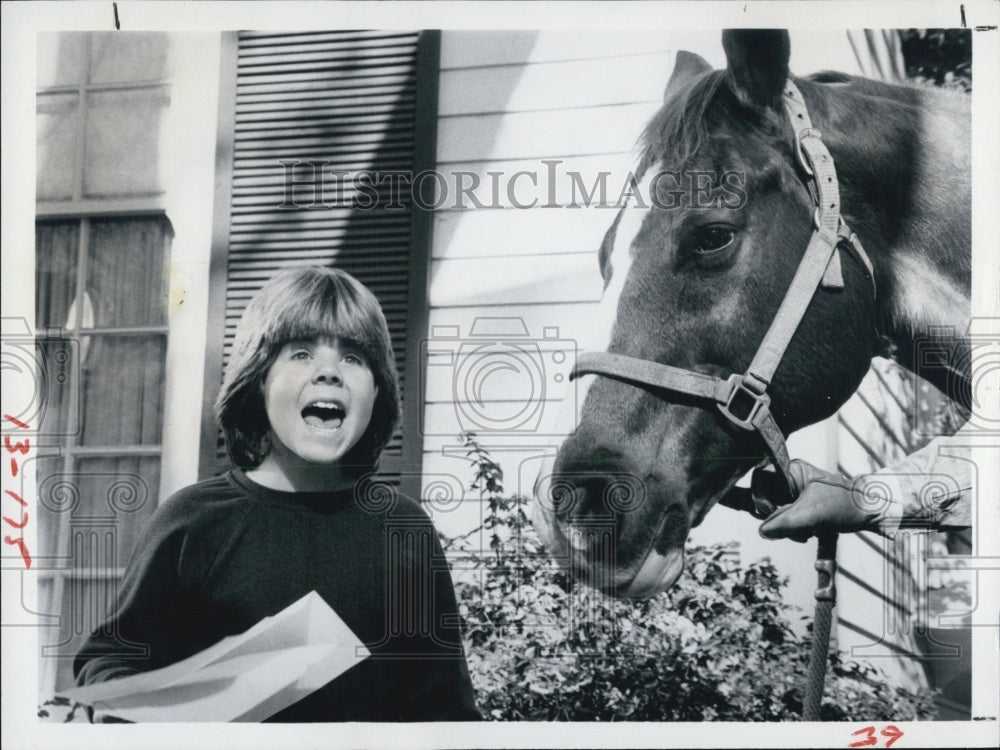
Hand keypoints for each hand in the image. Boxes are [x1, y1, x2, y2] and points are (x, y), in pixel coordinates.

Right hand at [758, 460, 880, 541]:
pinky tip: (808, 534)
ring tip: (805, 533)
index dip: (760, 495)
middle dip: (775, 518)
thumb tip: (763, 531)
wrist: (870, 512)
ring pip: (774, 513)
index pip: (760, 477)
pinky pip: (784, 521)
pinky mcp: (799, 508)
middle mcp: (789, 480)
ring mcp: (794, 494)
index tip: (771, 510)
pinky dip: (792, 531)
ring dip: (786, 528)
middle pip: (764, 498)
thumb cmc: (845, 505)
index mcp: (791, 469)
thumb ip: (784, 523)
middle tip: (790, 529)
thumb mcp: (812, 514)